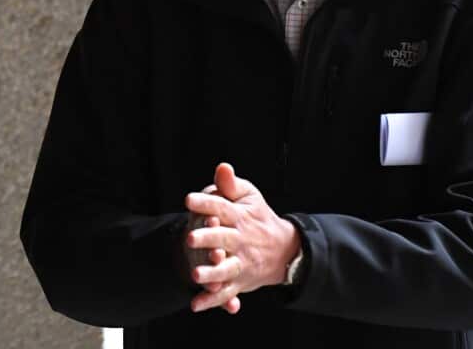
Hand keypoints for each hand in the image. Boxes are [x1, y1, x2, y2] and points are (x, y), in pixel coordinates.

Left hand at [181, 164, 256, 313]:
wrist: (284, 249)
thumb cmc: (258, 218)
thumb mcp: (249, 197)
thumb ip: (231, 184)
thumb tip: (222, 167)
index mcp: (239, 216)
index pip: (221, 207)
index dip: (205, 203)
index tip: (188, 200)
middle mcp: (240, 240)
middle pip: (223, 238)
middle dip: (207, 239)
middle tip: (189, 238)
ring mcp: (241, 262)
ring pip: (226, 269)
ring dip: (211, 273)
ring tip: (195, 274)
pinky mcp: (240, 281)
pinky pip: (225, 293)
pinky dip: (211, 301)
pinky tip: (195, 304)